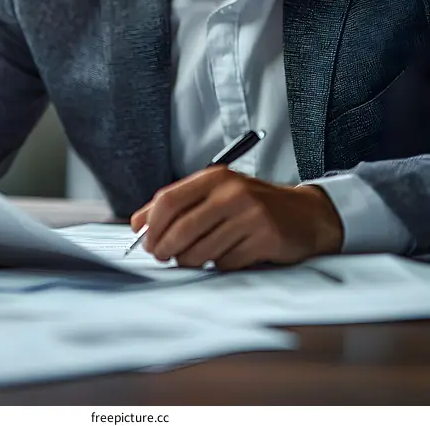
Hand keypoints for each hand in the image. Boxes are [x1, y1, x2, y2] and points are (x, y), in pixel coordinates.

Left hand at [130, 167, 343, 270]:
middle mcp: (232, 192)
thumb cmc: (253, 205)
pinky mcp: (264, 239)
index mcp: (215, 177)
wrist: (305, 215)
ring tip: (198, 256)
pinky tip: (231, 255)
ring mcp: (249, 215)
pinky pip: (225, 264)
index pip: (169, 199)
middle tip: (162, 256)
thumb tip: (139, 223)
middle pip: (181, 229)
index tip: (144, 238)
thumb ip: (182, 204)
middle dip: (164, 249)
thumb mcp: (219, 193)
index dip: (151, 223)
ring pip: (200, 251)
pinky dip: (221, 266)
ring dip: (192, 261)